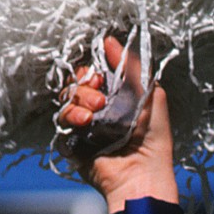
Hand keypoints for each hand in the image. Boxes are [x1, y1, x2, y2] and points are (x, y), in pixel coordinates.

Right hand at [59, 36, 177, 213]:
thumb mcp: (150, 93)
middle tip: (100, 101)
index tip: (101, 78)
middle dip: (84, 88)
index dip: (91, 72)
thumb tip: (109, 40)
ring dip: (77, 104)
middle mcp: (97, 112)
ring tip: (91, 119)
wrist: (142, 173)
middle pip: (75, 85)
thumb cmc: (153, 138)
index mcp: (114, 97)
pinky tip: (83, 127)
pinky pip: (60, 126)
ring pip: (65, 103)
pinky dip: (69, 122)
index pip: (91, 74)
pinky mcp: (74, 146)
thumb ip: (131, 66)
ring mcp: (84, 129)